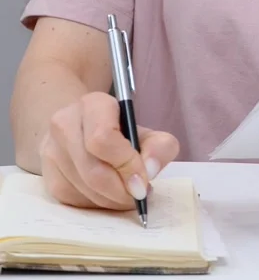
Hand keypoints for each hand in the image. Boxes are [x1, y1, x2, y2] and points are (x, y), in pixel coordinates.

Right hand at [40, 92, 178, 209]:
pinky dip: (95, 205)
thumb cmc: (119, 131)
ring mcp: (51, 149)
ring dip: (110, 201)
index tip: (143, 183)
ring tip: (126, 195)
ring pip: (82, 189)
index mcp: (93, 104)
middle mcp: (65, 122)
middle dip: (120, 191)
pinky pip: (72, 200)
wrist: (83, 127)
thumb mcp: (146, 132)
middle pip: (92, 170)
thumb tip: (149, 170)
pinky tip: (107, 196)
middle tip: (138, 196)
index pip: (102, 139)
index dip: (125, 165)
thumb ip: (160, 146)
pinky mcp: (47, 174)